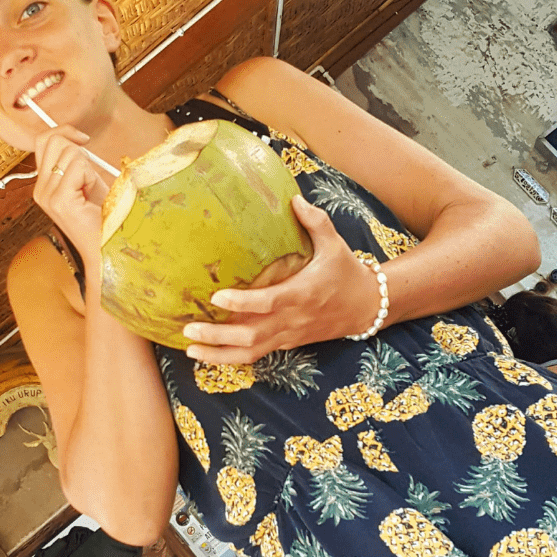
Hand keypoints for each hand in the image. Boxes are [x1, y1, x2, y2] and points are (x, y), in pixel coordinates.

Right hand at [32, 126, 110, 260]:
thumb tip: (73, 137)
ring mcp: (46, 196)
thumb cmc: (103, 215)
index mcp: (43, 185)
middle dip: (78, 149)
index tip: (83, 139)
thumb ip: (75, 160)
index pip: (43, 141)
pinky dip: (91, 176)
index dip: (64, 132)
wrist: (106, 247)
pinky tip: (92, 196)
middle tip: (90, 172)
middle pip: (53, 141)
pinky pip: (78, 166)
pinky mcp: (59, 200)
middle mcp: (40, 190)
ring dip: (88, 167)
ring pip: (68, 152)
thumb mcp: (87, 180)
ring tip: (90, 191)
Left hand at [182, 195, 381, 363]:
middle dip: (218, 336)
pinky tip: (208, 354)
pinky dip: (232, 357)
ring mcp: (289, 335)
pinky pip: (257, 355)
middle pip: (252, 336)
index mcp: (302, 294)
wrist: (367, 308)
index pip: (269, 302)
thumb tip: (294, 200)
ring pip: (251, 352)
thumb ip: (316, 222)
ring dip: (219, 354)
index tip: (217, 297)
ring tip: (190, 349)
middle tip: (188, 329)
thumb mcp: (335, 245)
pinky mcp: (287, 343)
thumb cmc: (347, 272)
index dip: (243, 303)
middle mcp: (292, 319)